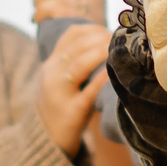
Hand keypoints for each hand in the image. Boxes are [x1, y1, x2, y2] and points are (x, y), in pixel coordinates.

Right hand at [36, 21, 111, 156]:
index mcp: (51, 63)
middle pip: (76, 47)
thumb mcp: (61, 77)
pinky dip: (101, 79)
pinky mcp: (71, 111)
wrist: (47, 137)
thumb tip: (108, 37)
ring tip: (116, 49)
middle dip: (100, 38)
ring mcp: (60, 93)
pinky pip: (88, 92)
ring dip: (99, 53)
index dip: (93, 28)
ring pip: (78, 65)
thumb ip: (76, 58)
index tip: (110, 30)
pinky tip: (112, 72)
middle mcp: (52, 74)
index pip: (71, 34)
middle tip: (119, 39)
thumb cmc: (63, 102)